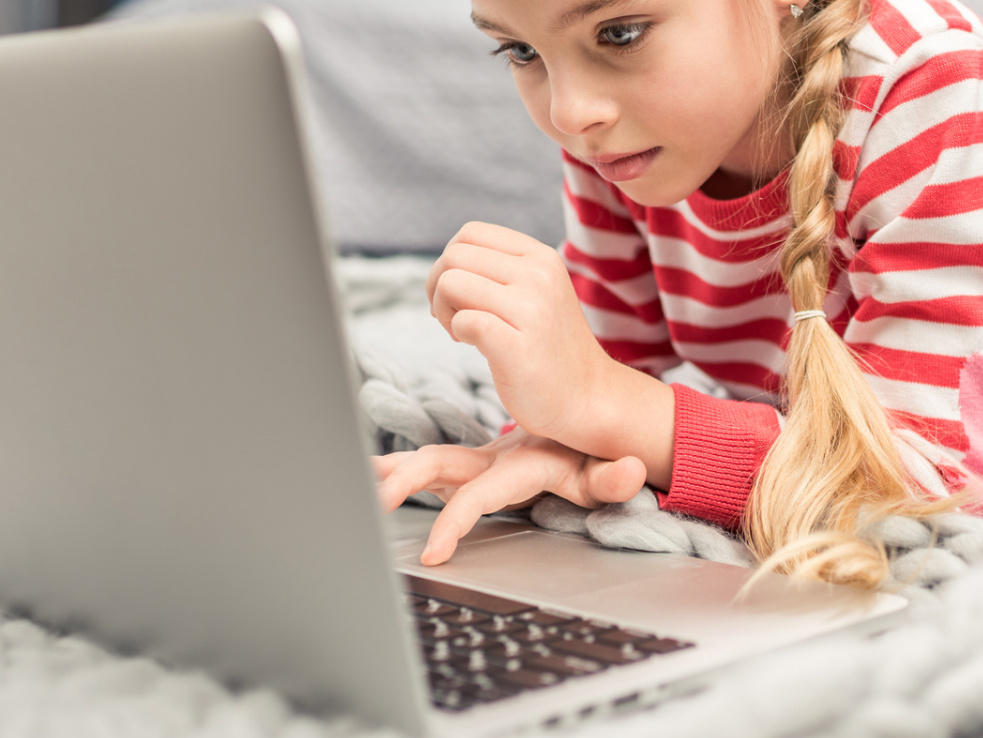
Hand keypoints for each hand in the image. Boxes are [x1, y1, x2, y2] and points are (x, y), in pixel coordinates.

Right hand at [375, 430, 646, 564]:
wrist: (584, 428)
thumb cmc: (590, 456)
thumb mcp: (606, 471)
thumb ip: (614, 478)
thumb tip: (628, 470)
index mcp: (519, 465)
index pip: (479, 495)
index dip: (455, 522)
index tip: (432, 553)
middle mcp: (492, 459)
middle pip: (440, 463)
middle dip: (406, 480)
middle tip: (373, 502)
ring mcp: (478, 462)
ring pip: (428, 461)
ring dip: (393, 471)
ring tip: (355, 480)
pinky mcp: (471, 469)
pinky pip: (430, 469)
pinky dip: (399, 471)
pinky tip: (370, 477)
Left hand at [424, 222, 616, 439]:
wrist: (588, 398)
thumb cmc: (549, 347)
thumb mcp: (536, 291)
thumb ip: (500, 270)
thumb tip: (445, 266)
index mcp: (541, 257)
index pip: (471, 233)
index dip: (451, 261)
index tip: (461, 294)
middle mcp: (538, 276)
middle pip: (454, 256)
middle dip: (438, 287)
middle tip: (456, 318)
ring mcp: (531, 310)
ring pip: (451, 283)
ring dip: (444, 310)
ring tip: (462, 332)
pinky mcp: (517, 347)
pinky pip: (464, 320)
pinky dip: (456, 331)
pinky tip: (472, 345)